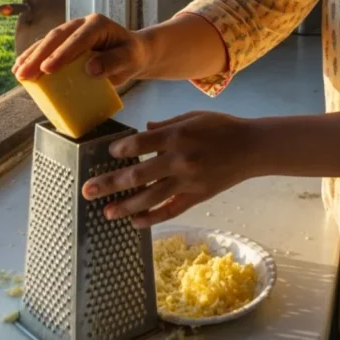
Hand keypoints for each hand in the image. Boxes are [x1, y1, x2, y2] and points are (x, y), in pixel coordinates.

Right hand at [12, 12, 149, 85]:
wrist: (131, 52)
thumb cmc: (131, 55)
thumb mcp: (130, 59)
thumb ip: (114, 62)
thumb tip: (91, 69)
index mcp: (97, 24)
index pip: (78, 38)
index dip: (62, 53)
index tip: (48, 69)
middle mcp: (80, 24)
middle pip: (57, 38)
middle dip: (39, 56)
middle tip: (25, 74)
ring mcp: (71, 31)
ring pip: (47, 41)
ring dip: (31, 56)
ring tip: (18, 73)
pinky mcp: (64, 41)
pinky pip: (46, 48)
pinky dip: (33, 57)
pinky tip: (20, 68)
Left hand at [81, 111, 258, 227]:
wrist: (252, 147)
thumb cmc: (221, 127)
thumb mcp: (192, 116)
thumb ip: (166, 124)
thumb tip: (142, 129)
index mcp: (177, 135)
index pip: (140, 144)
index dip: (120, 149)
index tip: (109, 153)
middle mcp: (179, 160)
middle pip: (137, 175)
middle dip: (110, 184)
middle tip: (87, 191)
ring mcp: (188, 181)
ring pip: (151, 198)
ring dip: (126, 207)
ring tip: (107, 213)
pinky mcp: (197, 196)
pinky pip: (171, 210)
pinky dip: (152, 218)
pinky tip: (136, 222)